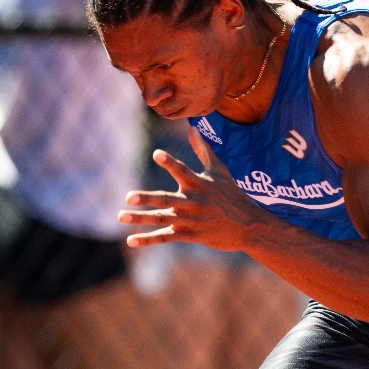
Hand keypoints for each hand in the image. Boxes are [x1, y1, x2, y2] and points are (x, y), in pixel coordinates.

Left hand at [118, 128, 263, 250]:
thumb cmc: (233, 195)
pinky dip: (148, 239)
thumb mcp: (220, 171)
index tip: (156, 154)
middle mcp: (192, 202)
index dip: (170, 162)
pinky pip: (166, 237)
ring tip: (121, 216)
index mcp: (199, 184)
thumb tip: (191, 128)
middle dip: (147, 199)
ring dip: (140, 218)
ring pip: (161, 219)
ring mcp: (190, 220)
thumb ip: (203, 150)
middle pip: (166, 200)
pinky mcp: (189, 234)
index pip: (182, 171)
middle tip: (128, 197)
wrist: (248, 226)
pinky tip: (131, 240)